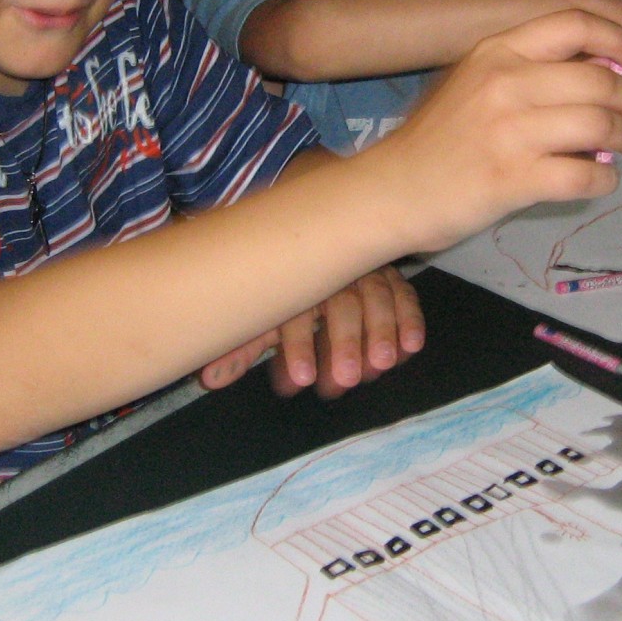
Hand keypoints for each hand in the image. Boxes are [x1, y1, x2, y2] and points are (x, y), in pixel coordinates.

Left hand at [198, 266, 423, 398]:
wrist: (312, 239)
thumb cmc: (284, 293)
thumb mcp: (260, 316)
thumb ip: (240, 347)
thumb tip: (210, 380)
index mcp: (291, 278)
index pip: (294, 310)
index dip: (297, 346)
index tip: (299, 381)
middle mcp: (329, 271)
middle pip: (340, 303)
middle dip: (344, 342)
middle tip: (344, 381)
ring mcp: (362, 270)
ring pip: (376, 296)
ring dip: (381, 332)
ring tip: (381, 367)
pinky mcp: (390, 277)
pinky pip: (404, 294)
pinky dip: (409, 319)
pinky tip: (411, 348)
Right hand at [368, 9, 621, 252]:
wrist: (391, 191)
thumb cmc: (437, 138)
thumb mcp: (474, 81)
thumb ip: (527, 68)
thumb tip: (603, 69)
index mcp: (496, 51)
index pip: (576, 23)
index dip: (620, 39)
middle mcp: (504, 83)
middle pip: (601, 80)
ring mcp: (509, 132)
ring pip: (601, 126)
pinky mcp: (514, 180)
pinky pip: (587, 176)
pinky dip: (606, 180)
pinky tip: (600, 180)